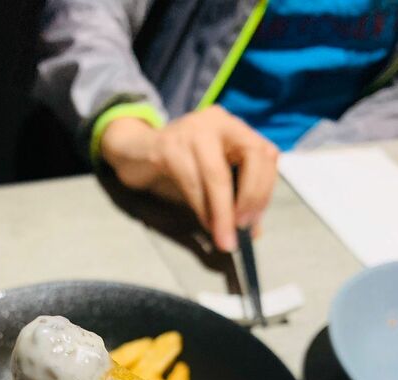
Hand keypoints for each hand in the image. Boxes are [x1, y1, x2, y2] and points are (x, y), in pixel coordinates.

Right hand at [100, 105, 278, 251]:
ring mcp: (193, 129)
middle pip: (251, 154)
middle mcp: (218, 122)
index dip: (264, 189)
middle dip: (251, 196)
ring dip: (222, 213)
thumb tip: (253, 233)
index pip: (265, 153)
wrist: (134, 152)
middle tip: (241, 227)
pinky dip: (201, 207)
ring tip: (222, 237)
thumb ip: (234, 202)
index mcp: (234, 128)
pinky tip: (205, 223)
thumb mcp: (209, 181)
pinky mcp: (167, 145)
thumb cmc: (177, 167)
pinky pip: (191, 181)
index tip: (252, 222)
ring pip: (217, 175)